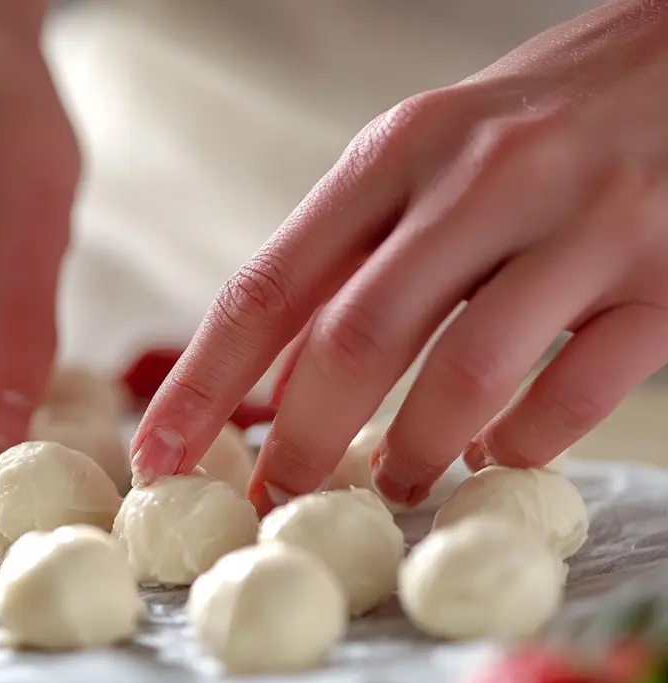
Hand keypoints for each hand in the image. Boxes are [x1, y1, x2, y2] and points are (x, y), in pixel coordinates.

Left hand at [133, 0, 667, 511]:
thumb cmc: (539, 123)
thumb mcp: (426, 160)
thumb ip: (353, 264)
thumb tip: (279, 392)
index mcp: (399, 151)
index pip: (270, 286)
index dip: (203, 385)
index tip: (158, 456)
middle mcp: (484, 179)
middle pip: (356, 340)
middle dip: (302, 442)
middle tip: (278, 501)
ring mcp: (583, 225)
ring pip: (465, 375)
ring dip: (414, 452)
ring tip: (396, 484)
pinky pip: (577, 392)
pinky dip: (522, 444)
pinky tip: (499, 453)